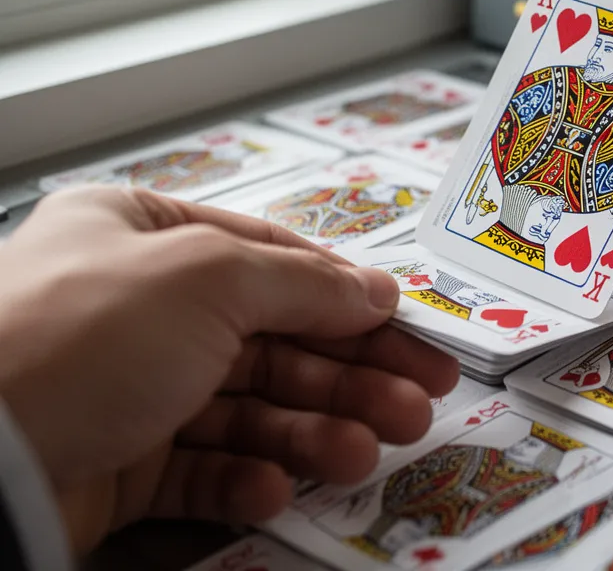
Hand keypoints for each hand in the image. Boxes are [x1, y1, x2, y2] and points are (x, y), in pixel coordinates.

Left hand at [0, 187, 458, 553]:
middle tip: (418, 402)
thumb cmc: (84, 334)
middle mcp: (140, 306)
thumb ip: (305, 283)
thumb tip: (376, 290)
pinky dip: (248, 476)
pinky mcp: (121, 464)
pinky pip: (204, 466)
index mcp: (148, 235)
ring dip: (314, 430)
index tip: (406, 326)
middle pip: (273, 339)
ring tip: (362, 452)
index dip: (346, 295)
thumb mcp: (210, 277)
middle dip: (350, 373)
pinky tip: (275, 486)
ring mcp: (130, 387)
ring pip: (249, 407)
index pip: (273, 260)